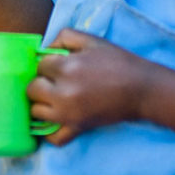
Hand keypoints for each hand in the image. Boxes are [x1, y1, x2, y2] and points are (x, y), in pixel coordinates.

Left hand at [27, 28, 156, 145]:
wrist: (142, 90)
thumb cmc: (118, 62)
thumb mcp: (91, 40)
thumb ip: (63, 37)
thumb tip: (44, 48)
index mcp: (66, 68)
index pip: (39, 66)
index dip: (48, 63)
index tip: (59, 65)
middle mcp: (62, 93)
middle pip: (32, 89)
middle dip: (41, 82)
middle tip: (54, 81)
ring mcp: (68, 114)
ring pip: (36, 111)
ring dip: (42, 103)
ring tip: (54, 98)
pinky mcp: (77, 129)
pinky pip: (52, 137)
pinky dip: (49, 131)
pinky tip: (54, 120)